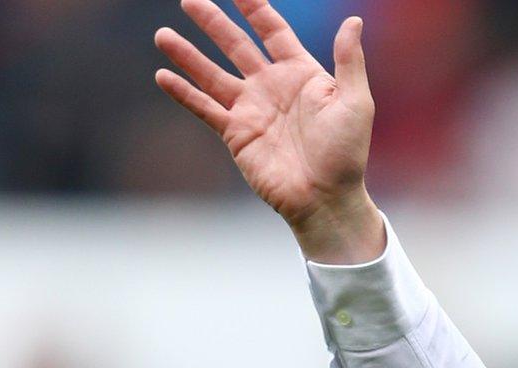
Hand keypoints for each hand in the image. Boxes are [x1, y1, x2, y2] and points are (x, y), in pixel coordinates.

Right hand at [153, 0, 382, 262]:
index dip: (255, 8)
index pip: (273, 31)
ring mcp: (252, 109)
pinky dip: (184, 93)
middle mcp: (273, 87)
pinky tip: (163, 76)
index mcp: (302, 74)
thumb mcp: (355, 102)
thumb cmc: (347, 153)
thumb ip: (349, 60)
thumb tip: (352, 20)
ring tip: (162, 35)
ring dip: (188, 55)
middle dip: (213, 22)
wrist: (326, 198)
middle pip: (236, 45)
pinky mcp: (237, 133)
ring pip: (212, 74)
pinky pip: (204, 108)